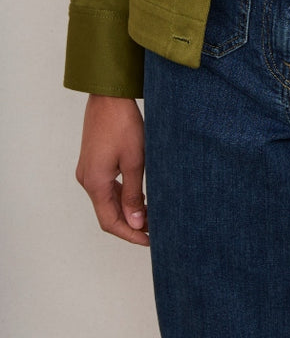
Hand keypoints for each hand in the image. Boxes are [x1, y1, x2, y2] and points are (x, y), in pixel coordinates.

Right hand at [76, 95, 149, 245]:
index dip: (130, 234)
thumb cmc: (123, 125)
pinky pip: (106, 188)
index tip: (150, 240)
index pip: (110, 222)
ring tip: (151, 214)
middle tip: (155, 229)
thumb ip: (133, 195)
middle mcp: (87, 180)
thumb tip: (136, 223)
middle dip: (130, 224)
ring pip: (107, 201)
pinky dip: (122, 196)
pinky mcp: (92, 162)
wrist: (109, 97)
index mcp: (95, 183)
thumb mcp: (135, 161)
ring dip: (127, 210)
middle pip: (107, 214)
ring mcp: (88, 171)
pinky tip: (139, 196)